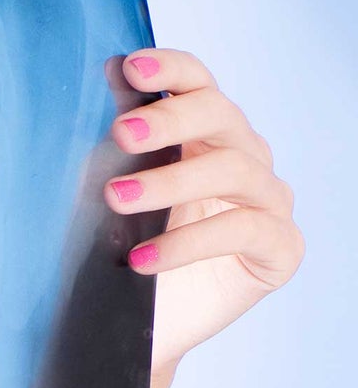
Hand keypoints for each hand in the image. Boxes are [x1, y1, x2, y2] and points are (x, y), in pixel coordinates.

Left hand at [100, 47, 304, 387]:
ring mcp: (267, 201)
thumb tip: (108, 69)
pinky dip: (188, 242)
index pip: (197, 83)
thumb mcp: (108, 181)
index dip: (171, 69)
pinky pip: (243, 231)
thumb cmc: (117, 241)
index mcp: (202, 130)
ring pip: (235, 171)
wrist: (129, 320)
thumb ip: (118, 132)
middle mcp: (242, 156)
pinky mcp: (279, 249)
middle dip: (170, 120)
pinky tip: (141, 259)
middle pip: (221, 117)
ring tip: (117, 199)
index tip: (131, 68)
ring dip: (171, 182)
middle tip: (122, 133)